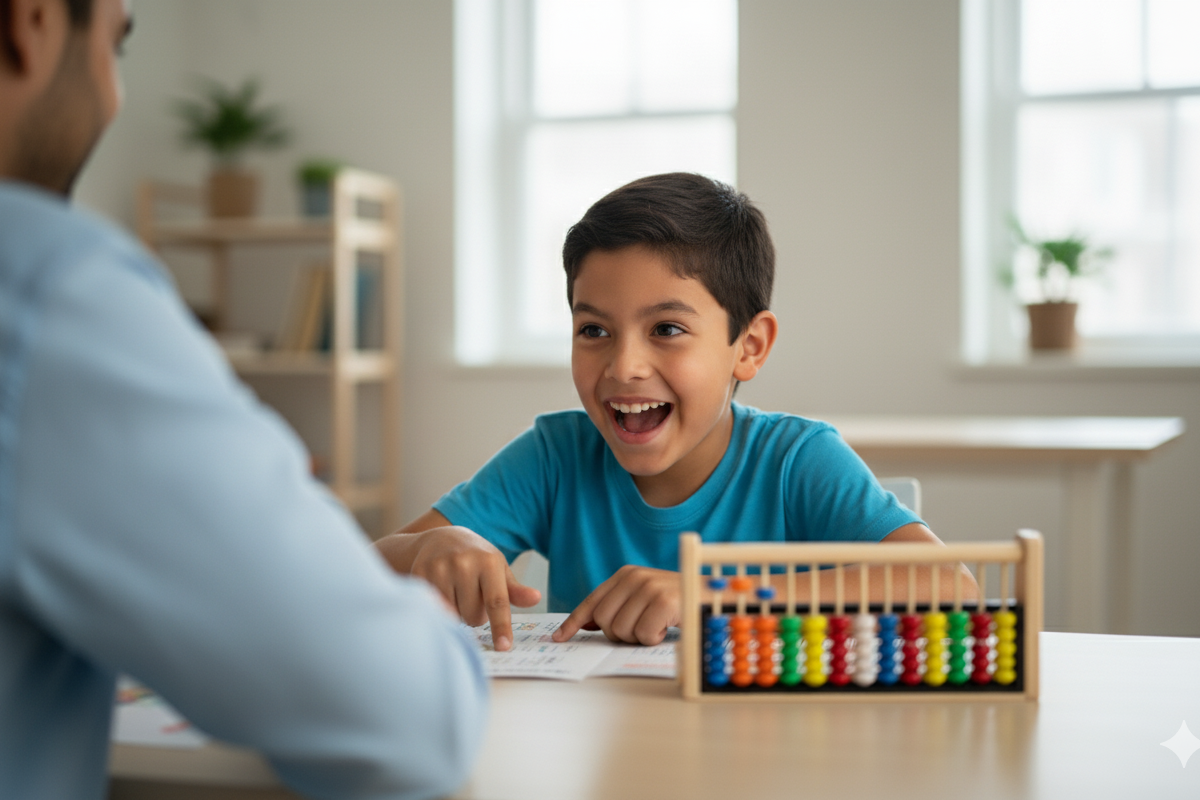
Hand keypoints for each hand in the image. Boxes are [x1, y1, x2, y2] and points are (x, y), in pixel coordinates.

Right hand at [374, 527, 540, 650]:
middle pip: (474, 616)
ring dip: (458, 612)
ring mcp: (440, 568)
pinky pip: (435, 609)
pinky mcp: (420, 574)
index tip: (503, 647)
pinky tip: (443, 591)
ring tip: (457, 592)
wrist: (441, 539)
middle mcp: (463, 563)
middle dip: (476, 614)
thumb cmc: (477, 559)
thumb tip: (536, 598)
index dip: (501, 626)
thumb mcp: (499, 569)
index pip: (497, 601)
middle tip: (472, 595)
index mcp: (488, 562)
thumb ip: (515, 590)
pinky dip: (441, 608)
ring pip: (454, 616)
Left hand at [552, 565, 678, 645]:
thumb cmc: (679, 602)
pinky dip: (654, 638)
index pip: (591, 601)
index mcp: (626, 575)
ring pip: (621, 631)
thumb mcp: (644, 598)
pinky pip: (642, 635)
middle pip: (603, 621)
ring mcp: (648, 588)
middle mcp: (634, 578)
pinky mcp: (663, 602)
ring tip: (656, 625)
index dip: (573, 622)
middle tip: (641, 629)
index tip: (559, 637)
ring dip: (639, 637)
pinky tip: (666, 627)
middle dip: (618, 634)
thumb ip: (616, 607)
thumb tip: (584, 625)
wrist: (714, 596)